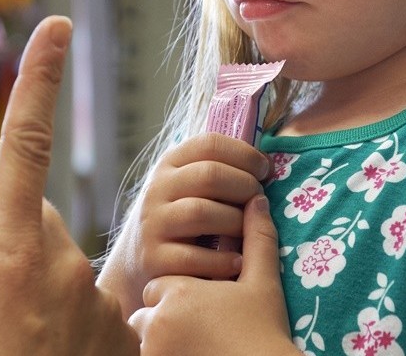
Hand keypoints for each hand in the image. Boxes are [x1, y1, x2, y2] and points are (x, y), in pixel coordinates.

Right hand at [0, 17, 136, 355]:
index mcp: (5, 245)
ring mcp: (96, 296)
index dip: (38, 82)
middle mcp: (58, 258)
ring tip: (27, 350)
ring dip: (48, 308)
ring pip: (66, 279)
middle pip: (38, 231)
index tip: (55, 25)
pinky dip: (78, 337)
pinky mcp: (124, 329)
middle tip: (0, 317)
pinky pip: (96, 316)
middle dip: (21, 260)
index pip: (23, 145)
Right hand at [98, 132, 270, 315]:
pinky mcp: (153, 259)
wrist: (138, 261)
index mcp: (170, 164)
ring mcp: (152, 224)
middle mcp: (157, 189)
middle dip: (245, 186)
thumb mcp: (190, 186)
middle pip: (210, 175)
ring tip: (248, 232)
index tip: (264, 171)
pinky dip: (223, 260)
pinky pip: (194, 257)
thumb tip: (267, 164)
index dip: (245, 154)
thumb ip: (220, 171)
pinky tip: (237, 262)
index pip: (210, 144)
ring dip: (236, 222)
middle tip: (259, 201)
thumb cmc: (182, 219)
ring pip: (201, 212)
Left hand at [130, 196, 295, 355]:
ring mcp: (153, 350)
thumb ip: (257, 238)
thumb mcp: (263, 283)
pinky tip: (192, 352)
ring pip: (142, 339)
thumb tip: (256, 200)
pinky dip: (162, 354)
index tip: (202, 301)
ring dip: (160, 339)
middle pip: (146, 313)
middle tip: (196, 325)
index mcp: (179, 291)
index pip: (160, 285)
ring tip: (193, 341)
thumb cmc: (264, 331)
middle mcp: (157, 321)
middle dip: (165, 317)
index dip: (180, 293)